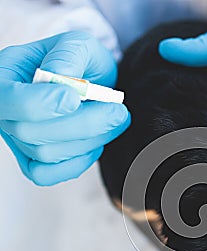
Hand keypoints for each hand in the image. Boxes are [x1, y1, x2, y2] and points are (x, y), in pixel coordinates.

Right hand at [0, 31, 130, 185]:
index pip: (8, 98)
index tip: (76, 98)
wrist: (92, 83)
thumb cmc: (82, 62)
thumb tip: (60, 80)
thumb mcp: (79, 45)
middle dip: (83, 124)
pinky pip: (47, 174)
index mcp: (6, 75)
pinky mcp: (33, 161)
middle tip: (119, 112)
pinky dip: (78, 161)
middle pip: (30, 132)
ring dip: (90, 139)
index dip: (41, 104)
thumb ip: (69, 56)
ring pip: (46, 153)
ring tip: (115, 121)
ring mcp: (17, 139)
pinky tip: (96, 143)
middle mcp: (6, 110)